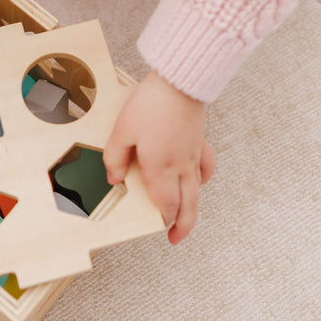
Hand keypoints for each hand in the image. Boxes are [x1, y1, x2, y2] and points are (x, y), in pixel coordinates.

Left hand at [104, 70, 214, 243]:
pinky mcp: (200, 142)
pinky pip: (206, 167)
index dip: (163, 218)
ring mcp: (193, 155)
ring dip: (194, 209)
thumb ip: (115, 158)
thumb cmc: (151, 104)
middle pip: (188, 205)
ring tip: (188, 219)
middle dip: (182, 226)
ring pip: (198, 191)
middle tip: (176, 239)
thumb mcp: (122, 131)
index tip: (159, 226)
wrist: (180, 82)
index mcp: (160, 167)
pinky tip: (199, 181)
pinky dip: (203, 179)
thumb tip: (114, 179)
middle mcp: (180, 166)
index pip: (165, 204)